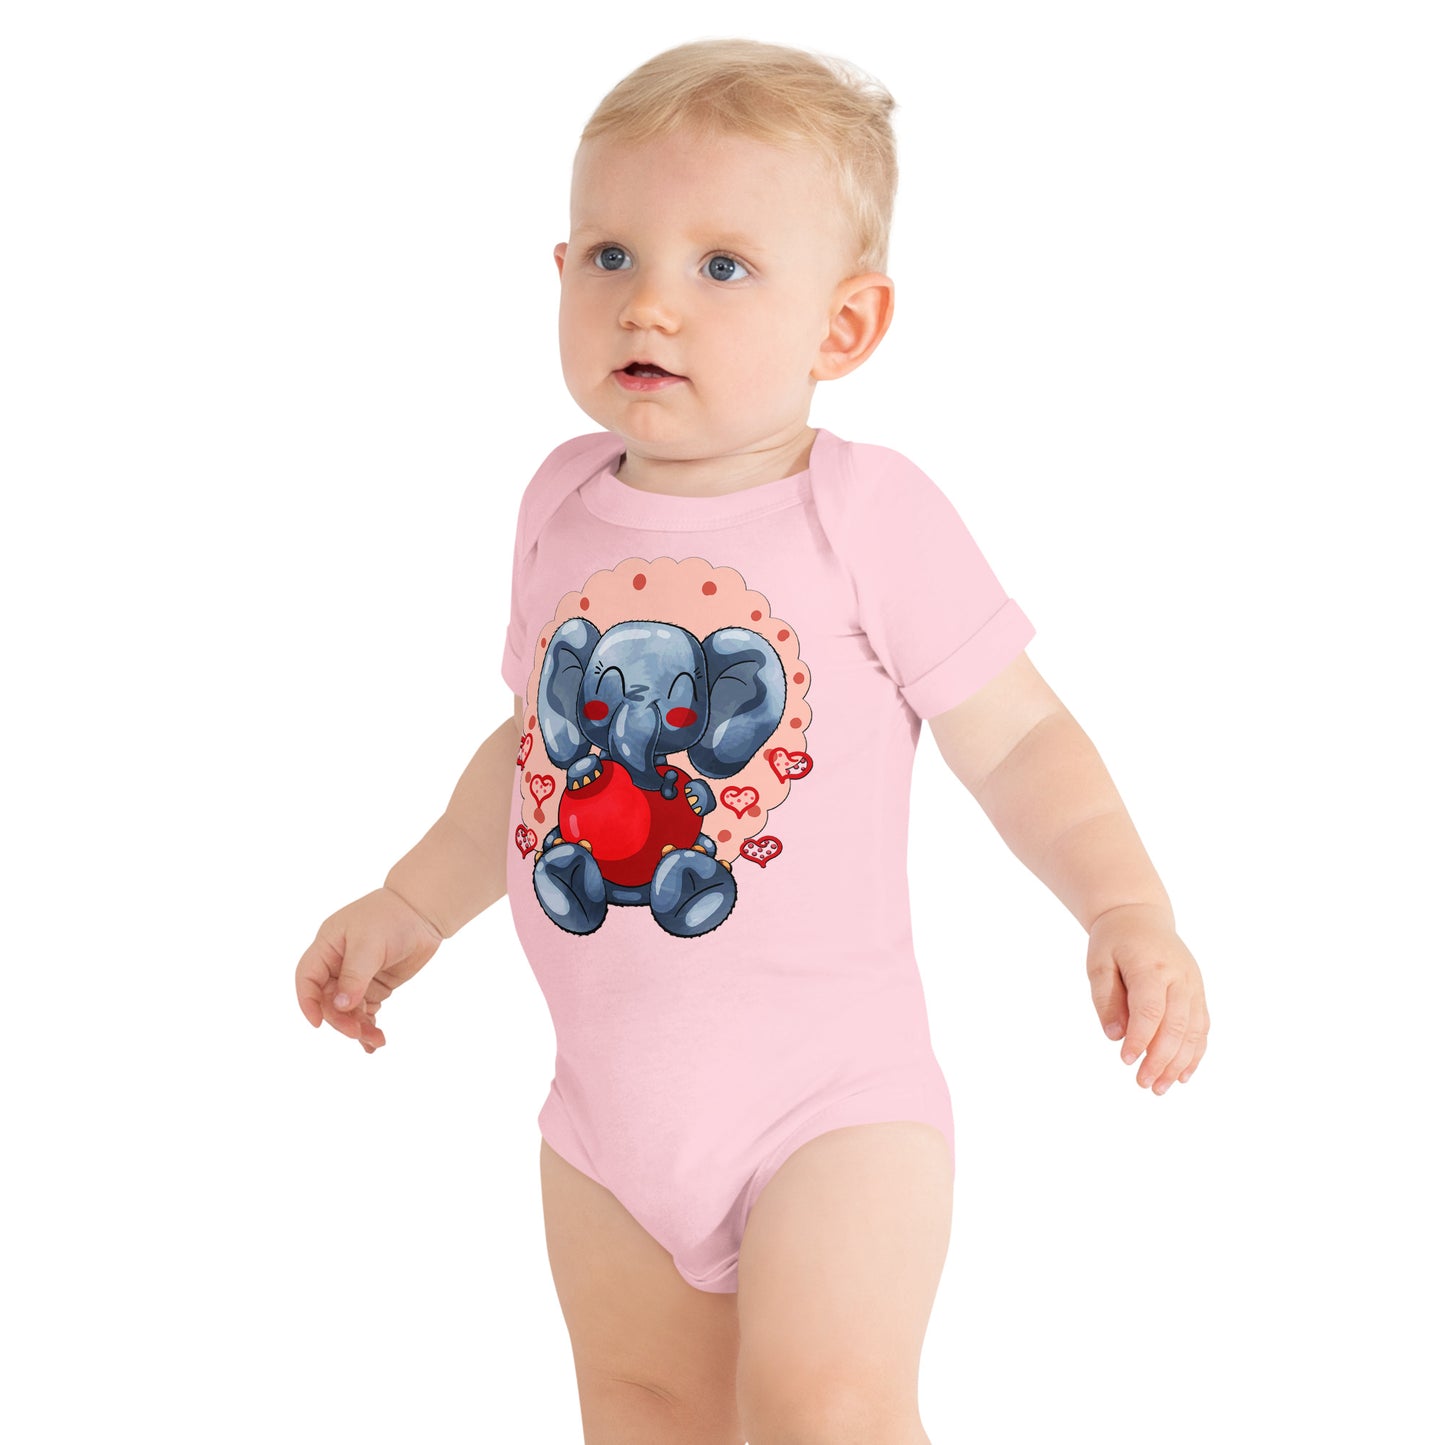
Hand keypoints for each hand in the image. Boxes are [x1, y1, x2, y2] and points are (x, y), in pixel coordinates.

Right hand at [294, 887, 443, 1052]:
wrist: (424, 911)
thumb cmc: (392, 917)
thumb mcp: (369, 944)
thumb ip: (354, 976)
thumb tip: (341, 1006)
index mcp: (327, 947)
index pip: (308, 979)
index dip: (308, 1002)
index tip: (318, 1024)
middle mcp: (337, 963)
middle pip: (329, 1000)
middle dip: (341, 1019)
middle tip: (357, 1032)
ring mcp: (356, 976)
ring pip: (347, 1010)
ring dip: (357, 1027)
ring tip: (375, 1040)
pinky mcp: (374, 985)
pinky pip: (365, 1010)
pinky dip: (368, 1025)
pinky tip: (374, 1042)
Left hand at [1085, 903, 1208, 1092]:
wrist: (1140, 915)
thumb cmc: (1114, 941)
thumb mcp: (1098, 963)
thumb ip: (1105, 999)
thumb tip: (1115, 1036)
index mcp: (1152, 967)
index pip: (1150, 1009)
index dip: (1140, 1038)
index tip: (1126, 1061)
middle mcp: (1180, 977)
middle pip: (1176, 1025)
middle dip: (1161, 1059)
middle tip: (1143, 1084)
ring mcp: (1194, 986)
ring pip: (1193, 1031)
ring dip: (1179, 1063)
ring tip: (1160, 1087)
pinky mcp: (1198, 993)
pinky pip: (1202, 1027)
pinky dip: (1195, 1053)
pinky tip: (1183, 1075)